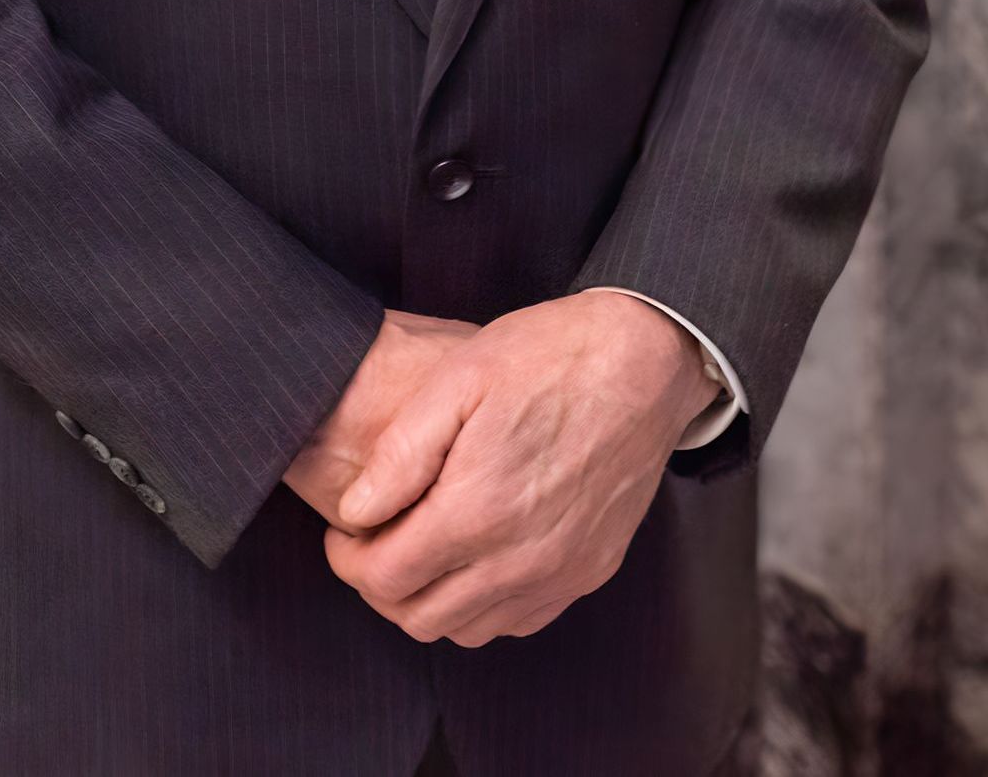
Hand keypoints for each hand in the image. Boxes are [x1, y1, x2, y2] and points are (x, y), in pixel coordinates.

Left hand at [321, 291, 718, 646]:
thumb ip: (401, 453)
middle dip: (381, 586)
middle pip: (419, 617)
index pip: (385, 578)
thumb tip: (356, 511)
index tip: (343, 533)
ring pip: (468, 630)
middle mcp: (520, 560)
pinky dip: (481, 606)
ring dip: (429, 601)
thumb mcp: (459, 378)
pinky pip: (518, 621)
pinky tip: (473, 558)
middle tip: (372, 542)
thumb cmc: (548, 357)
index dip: (347, 560)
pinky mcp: (588, 572)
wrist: (644, 361)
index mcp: (478, 511)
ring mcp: (559, 573)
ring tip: (419, 548)